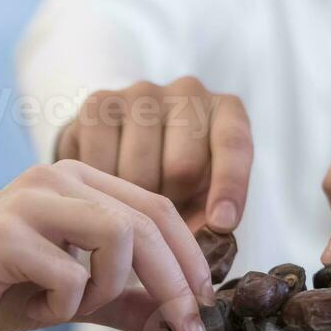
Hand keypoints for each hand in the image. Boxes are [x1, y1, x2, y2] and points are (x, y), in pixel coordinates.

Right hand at [0, 160, 214, 330]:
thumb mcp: (70, 295)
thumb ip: (121, 298)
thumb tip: (177, 314)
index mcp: (76, 179)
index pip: (157, 208)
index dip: (189, 257)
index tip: (202, 304)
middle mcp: (57, 176)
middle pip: (148, 221)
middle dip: (175, 281)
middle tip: (184, 325)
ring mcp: (30, 200)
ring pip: (117, 239)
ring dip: (108, 290)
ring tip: (73, 308)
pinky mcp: (6, 233)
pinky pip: (69, 275)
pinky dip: (62, 305)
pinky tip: (33, 309)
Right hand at [56, 78, 252, 231]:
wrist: (113, 166)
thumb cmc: (170, 189)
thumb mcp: (202, 204)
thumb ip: (210, 220)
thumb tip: (207, 237)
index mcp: (225, 112)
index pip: (233, 143)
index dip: (230, 185)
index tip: (221, 223)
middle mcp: (187, 92)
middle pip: (183, 164)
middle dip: (171, 205)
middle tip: (158, 222)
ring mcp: (140, 93)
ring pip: (138, 169)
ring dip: (132, 202)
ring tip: (130, 208)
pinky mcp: (98, 104)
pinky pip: (100, 163)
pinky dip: (101, 191)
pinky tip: (103, 194)